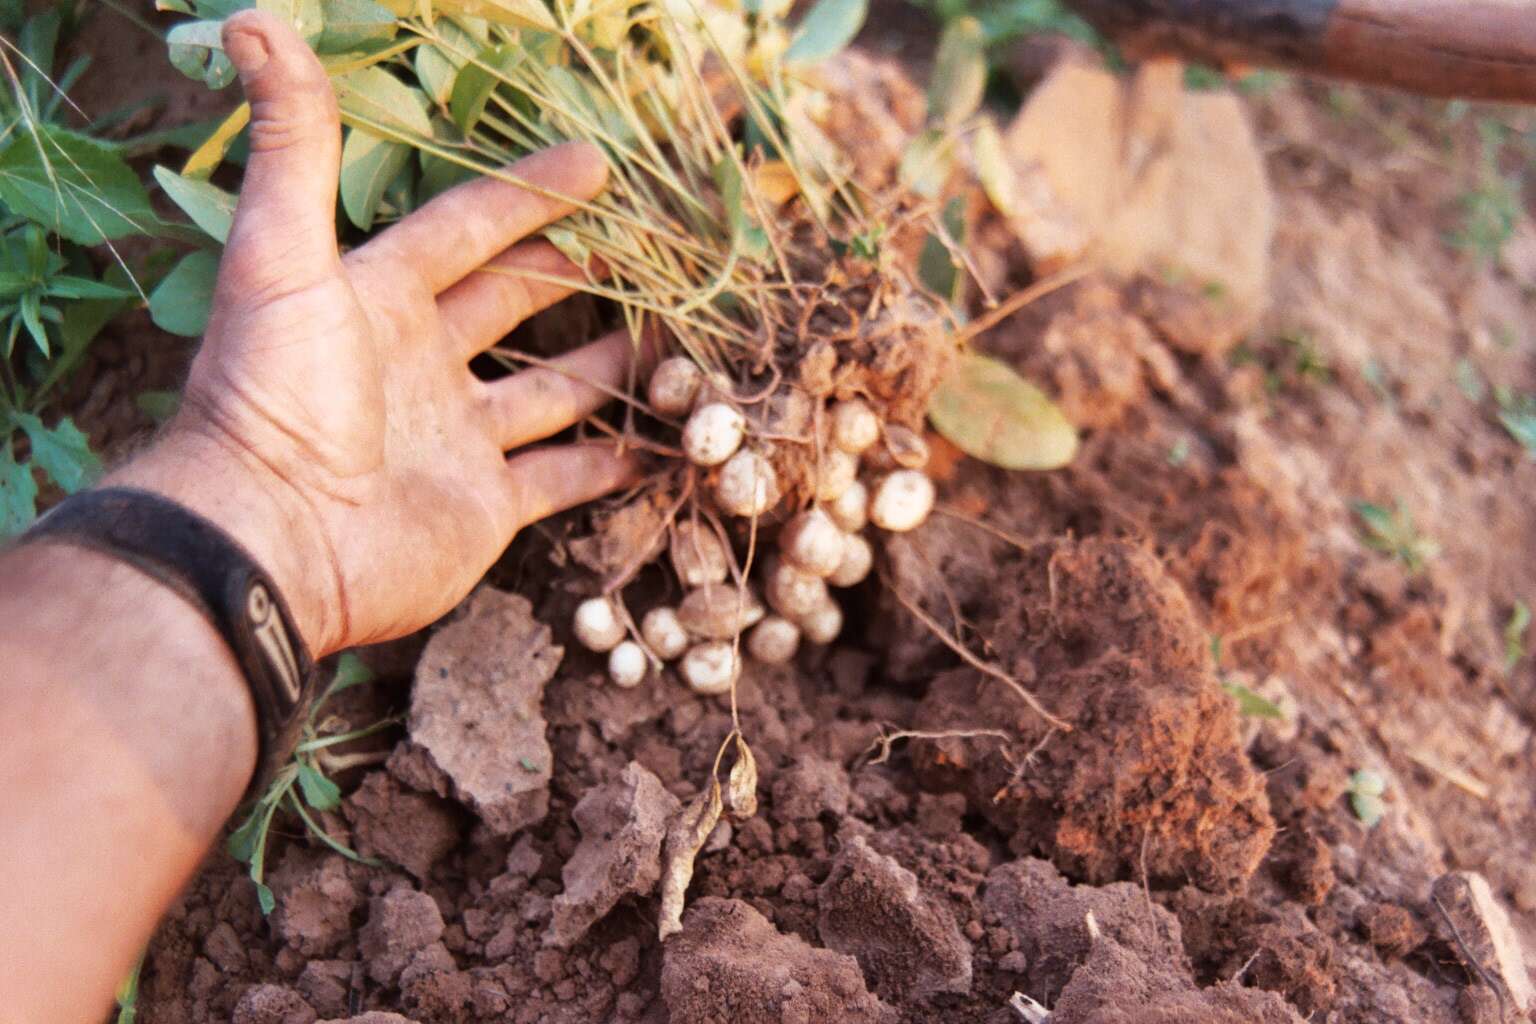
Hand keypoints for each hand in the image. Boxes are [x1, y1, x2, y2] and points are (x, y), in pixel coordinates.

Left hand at [115, 10, 641, 655]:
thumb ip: (292, 148)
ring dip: (607, 367)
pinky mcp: (485, 507)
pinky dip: (607, 462)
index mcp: (379, 299)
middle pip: (512, 305)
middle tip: (644, 250)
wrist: (272, 540)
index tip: (595, 164)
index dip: (526, 195)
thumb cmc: (276, 396)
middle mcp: (422, 363)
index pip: (466, 231)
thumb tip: (254, 20)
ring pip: (550, 391)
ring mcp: (458, 438)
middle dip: (572, 274)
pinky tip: (657, 442)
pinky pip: (560, 476)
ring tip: (671, 339)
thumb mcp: (280, 257)